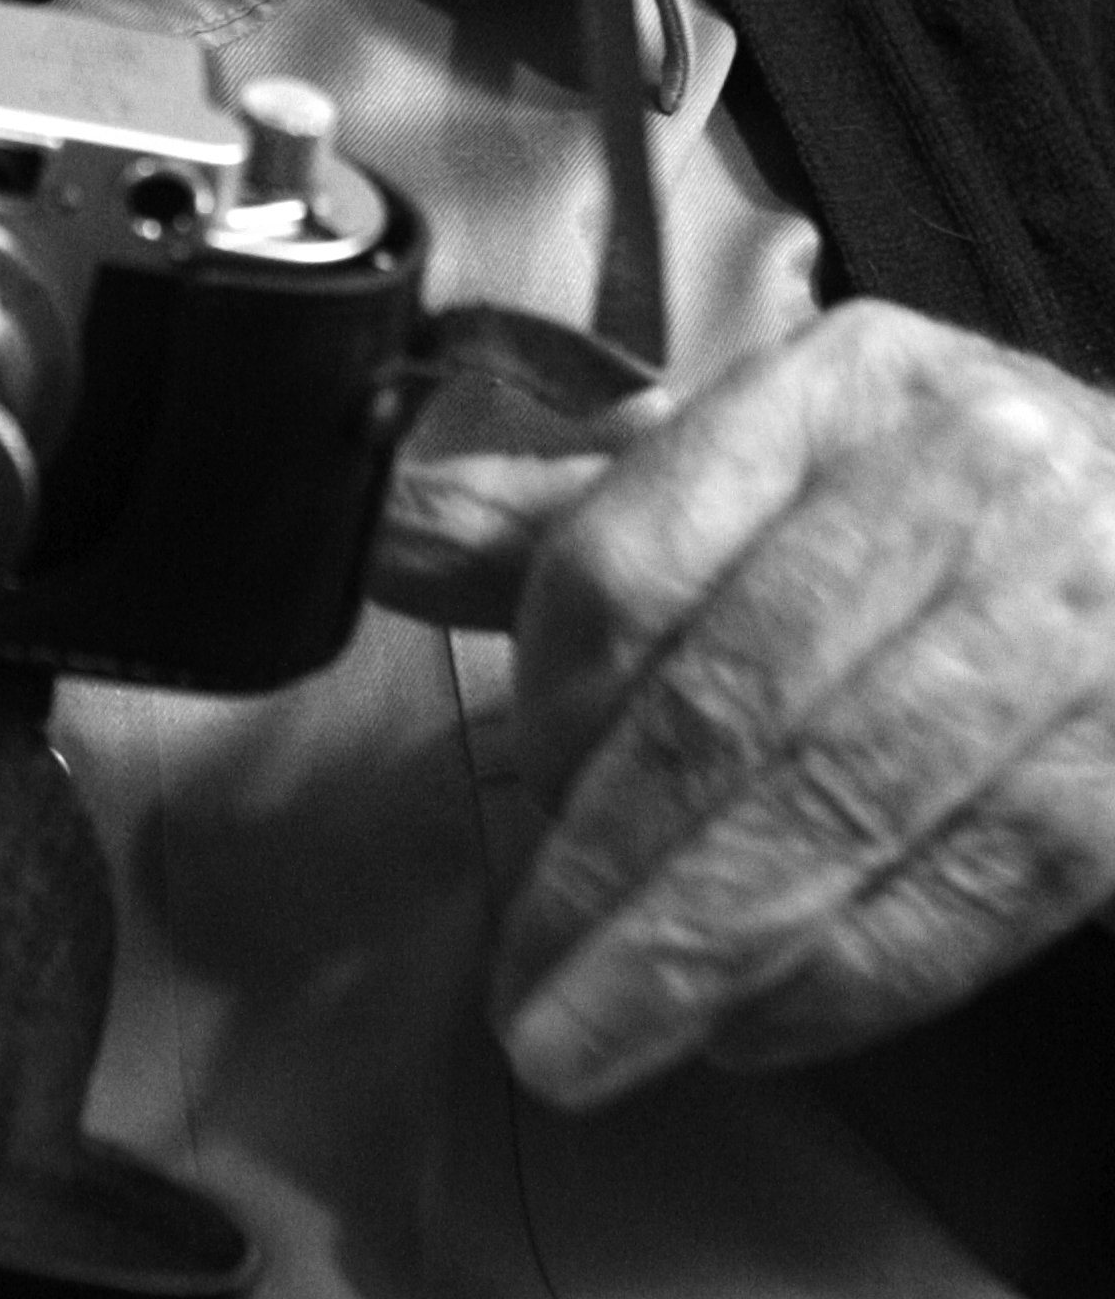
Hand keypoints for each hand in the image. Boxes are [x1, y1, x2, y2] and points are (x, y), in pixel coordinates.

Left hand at [371, 299, 1114, 1105]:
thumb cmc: (938, 509)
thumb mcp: (769, 467)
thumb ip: (578, 516)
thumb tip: (376, 533)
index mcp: (834, 387)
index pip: (636, 549)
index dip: (553, 692)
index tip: (514, 786)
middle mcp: (958, 481)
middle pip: (732, 696)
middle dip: (608, 866)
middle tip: (526, 990)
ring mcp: (1064, 619)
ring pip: (842, 807)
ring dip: (702, 949)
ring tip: (597, 1035)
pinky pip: (963, 894)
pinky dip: (843, 981)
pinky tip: (752, 1025)